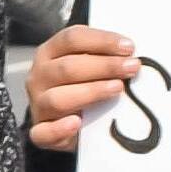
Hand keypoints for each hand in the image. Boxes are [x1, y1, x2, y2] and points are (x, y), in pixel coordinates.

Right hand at [28, 27, 140, 152]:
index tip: (129, 47)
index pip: (72, 39)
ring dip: (91, 92)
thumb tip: (132, 55)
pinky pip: (43, 132)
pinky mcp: (40, 132)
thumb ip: (103, 56)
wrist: (65, 121)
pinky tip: (77, 123)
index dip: (102, 41)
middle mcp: (39, 76)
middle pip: (68, 67)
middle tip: (131, 67)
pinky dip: (59, 128)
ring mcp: (38, 104)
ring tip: (117, 89)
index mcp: (49, 52)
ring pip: (58, 98)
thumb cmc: (80, 86)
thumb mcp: (88, 65)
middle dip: (104, 66)